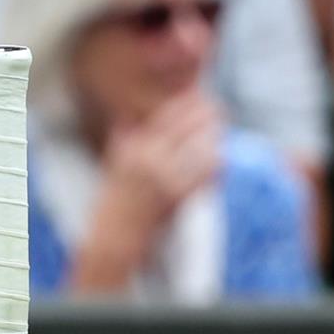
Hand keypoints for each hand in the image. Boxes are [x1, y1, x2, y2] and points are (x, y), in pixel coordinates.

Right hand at [100, 91, 222, 223]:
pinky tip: (221, 158)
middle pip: (184, 127)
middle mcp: (147, 158)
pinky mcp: (176, 194)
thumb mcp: (112, 167)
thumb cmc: (112, 205)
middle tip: (218, 108)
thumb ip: (121, 141)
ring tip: (220, 128)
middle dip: (205, 114)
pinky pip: (202, 174)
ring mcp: (163, 175)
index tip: (198, 94)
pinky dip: (214, 164)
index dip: (184, 103)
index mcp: (133, 148)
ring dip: (212, 135)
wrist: (114, 238)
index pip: (164, 116)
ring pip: (198, 146)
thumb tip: (125, 118)